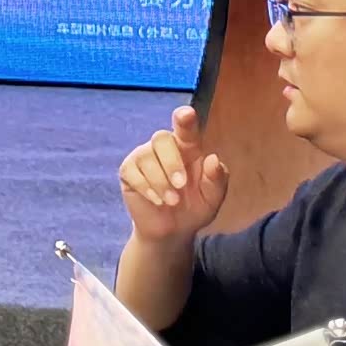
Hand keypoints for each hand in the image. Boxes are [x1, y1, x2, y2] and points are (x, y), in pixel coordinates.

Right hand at [117, 106, 228, 247]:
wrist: (173, 232)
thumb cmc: (195, 208)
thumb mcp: (212, 199)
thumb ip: (216, 180)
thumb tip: (213, 159)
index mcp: (188, 148)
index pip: (186, 128)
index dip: (185, 119)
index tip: (186, 114)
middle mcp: (165, 148)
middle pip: (161, 139)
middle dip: (171, 162)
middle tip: (181, 186)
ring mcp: (144, 157)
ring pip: (146, 157)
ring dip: (160, 182)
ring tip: (171, 202)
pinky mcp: (128, 171)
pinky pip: (132, 171)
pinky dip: (146, 187)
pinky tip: (156, 200)